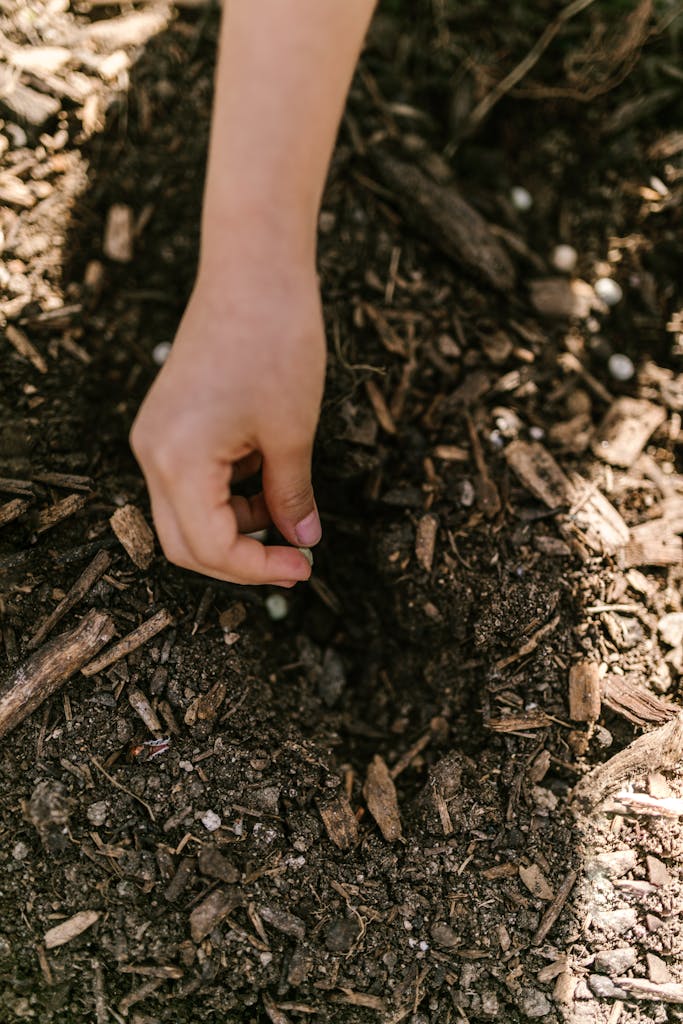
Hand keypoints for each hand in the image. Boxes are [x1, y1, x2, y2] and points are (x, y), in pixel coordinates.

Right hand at [129, 259, 324, 585]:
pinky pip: (187, 482)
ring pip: (185, 515)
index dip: (260, 569)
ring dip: (234, 526)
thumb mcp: (292, 433)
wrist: (253, 270)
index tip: (304, 567)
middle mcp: (152, 454)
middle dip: (240, 559)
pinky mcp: (167, 423)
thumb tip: (302, 538)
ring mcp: (155, 437)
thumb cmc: (275, 342)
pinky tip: (265, 474)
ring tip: (284, 503)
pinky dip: (226, 495)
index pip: (211, 549)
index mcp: (178, 462)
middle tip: (292, 558)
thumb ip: (291, 496)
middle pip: (185, 544)